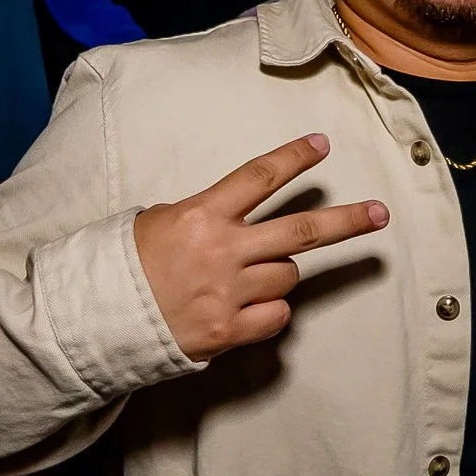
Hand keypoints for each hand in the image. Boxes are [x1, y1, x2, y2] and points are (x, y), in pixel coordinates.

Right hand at [132, 134, 390, 361]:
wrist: (95, 321)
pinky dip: (271, 309)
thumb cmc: (122, 267)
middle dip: (347, 220)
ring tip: (246, 276)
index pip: (259, 177)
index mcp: (201, 216)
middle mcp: (222, 251)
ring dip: (279, 271)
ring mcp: (229, 293)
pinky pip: (277, 314)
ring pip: (288, 274)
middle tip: (380, 214)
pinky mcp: (230, 330)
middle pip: (301, 230)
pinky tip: (248, 308)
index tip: (322, 145)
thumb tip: (237, 218)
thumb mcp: (155, 222)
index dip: (294, 158)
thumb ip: (204, 216)